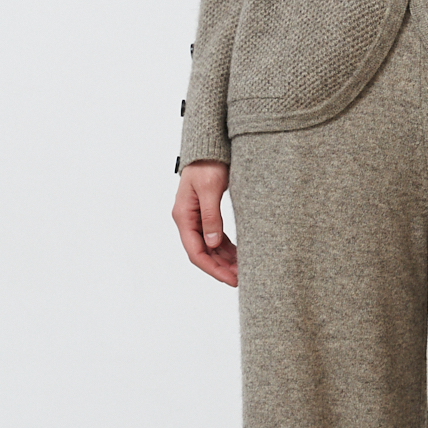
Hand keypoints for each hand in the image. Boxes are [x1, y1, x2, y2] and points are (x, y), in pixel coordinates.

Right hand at [172, 160, 237, 285]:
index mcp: (184, 217)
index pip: (196, 252)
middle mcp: (187, 220)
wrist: (209, 148)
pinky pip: (215, 238)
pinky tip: (240, 255)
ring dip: (225, 260)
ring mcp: (196, 218)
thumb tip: (212, 243)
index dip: (213, 269)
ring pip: (210, 247)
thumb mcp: (210, 190)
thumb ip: (211, 217)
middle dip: (221, 268)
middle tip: (242, 278)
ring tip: (244, 270)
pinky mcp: (206, 215)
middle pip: (203, 253)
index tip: (230, 279)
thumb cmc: (207, 165)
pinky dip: (227, 248)